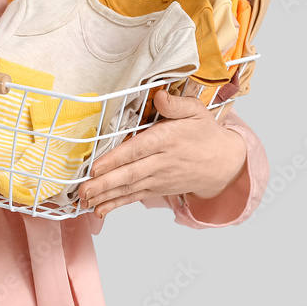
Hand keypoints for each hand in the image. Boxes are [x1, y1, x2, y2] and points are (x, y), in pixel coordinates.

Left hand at [77, 89, 246, 217]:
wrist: (223, 164)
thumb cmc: (205, 135)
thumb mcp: (197, 112)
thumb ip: (176, 104)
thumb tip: (160, 95)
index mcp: (168, 139)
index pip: (139, 149)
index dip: (117, 159)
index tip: (97, 166)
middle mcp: (162, 162)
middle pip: (130, 173)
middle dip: (105, 182)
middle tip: (83, 189)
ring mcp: (159, 178)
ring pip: (129, 187)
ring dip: (105, 195)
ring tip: (85, 199)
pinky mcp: (157, 189)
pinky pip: (134, 197)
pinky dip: (116, 204)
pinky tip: (99, 209)